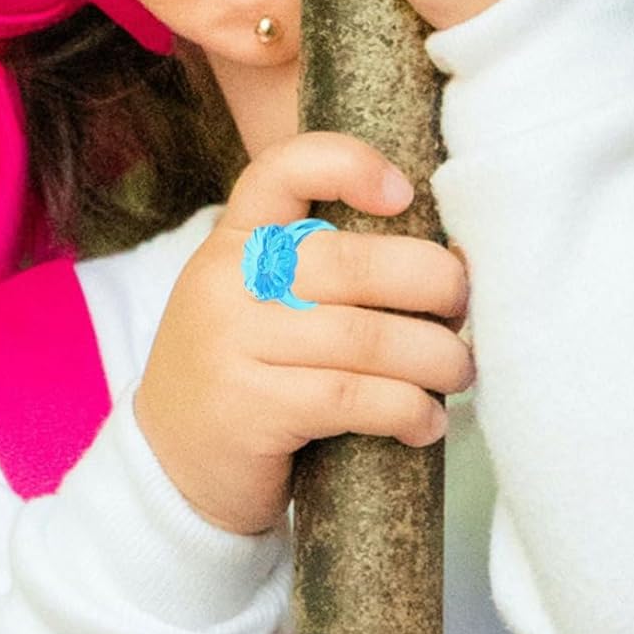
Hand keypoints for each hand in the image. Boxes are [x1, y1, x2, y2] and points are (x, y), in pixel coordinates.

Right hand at [133, 131, 474, 536]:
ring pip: (366, 338)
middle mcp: (228, 281)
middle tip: (463, 307)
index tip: (405, 194)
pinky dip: (407, 409)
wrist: (170, 468)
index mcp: (238, 239)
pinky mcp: (249, 410)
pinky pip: (352, 398)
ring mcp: (232, 345)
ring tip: (460, 370)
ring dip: (435, 357)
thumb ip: (329, 266)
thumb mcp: (264, 297)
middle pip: (354, 263)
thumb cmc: (250, 369)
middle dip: (433, 284)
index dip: (350, 164)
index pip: (285, 170)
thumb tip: (452, 258)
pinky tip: (427, 421)